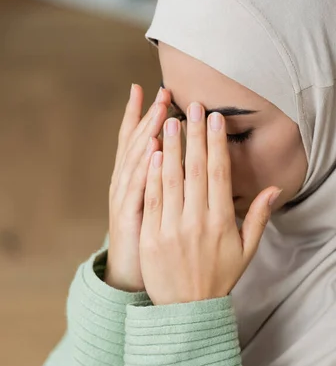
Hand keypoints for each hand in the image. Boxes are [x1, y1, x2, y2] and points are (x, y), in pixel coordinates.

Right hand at [105, 84, 170, 291]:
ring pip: (136, 162)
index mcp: (137, 181)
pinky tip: (154, 150)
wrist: (130, 274)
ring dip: (147, 135)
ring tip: (159, 111)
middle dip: (150, 117)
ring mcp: (126, 201)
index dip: (148, 117)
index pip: (141, 142)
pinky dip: (144, 169)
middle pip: (137, 145)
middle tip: (162, 91)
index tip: (161, 92)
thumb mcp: (156, 208)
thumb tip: (180, 157)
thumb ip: (169, 183)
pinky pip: (137, 190)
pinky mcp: (129, 218)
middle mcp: (127, 185)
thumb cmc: (150, 240)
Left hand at [139, 102, 281, 305]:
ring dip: (171, 147)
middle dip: (194, 134)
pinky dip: (152, 174)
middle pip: (196, 169)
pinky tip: (152, 153)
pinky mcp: (152, 236)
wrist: (187, 309)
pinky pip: (152, 199)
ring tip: (169, 119)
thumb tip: (275, 188)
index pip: (219, 173)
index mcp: (222, 222)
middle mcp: (198, 221)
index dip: (216, 143)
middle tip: (192, 106)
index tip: (213, 118)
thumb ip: (258, 218)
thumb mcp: (246, 251)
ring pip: (171, 179)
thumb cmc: (218, 278)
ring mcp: (172, 228)